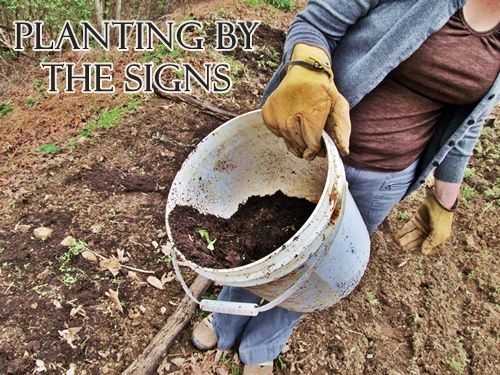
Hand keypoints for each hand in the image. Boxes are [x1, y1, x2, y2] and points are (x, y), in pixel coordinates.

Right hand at [262, 44, 350, 159]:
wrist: (304, 70)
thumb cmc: (323, 90)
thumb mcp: (339, 105)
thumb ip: (342, 130)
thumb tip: (343, 152)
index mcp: (310, 114)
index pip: (311, 145)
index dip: (318, 149)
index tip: (321, 146)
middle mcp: (289, 117)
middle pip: (300, 146)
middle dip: (308, 147)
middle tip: (314, 137)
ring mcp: (276, 116)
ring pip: (288, 142)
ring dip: (298, 141)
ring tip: (304, 127)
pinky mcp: (267, 115)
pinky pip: (278, 135)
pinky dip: (286, 133)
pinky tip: (292, 120)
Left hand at [396, 187, 454, 254]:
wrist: (439, 201)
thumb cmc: (442, 218)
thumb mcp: (439, 233)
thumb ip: (431, 243)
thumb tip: (423, 253)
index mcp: (438, 239)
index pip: (427, 248)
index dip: (419, 250)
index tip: (411, 252)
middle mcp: (429, 234)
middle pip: (417, 241)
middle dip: (409, 244)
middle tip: (401, 246)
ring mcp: (422, 226)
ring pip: (412, 235)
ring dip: (404, 239)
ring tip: (397, 242)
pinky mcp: (416, 220)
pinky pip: (408, 227)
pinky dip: (402, 232)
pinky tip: (397, 236)